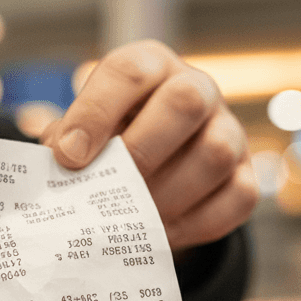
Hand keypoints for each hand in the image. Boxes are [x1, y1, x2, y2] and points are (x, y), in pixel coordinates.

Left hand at [41, 40, 255, 251]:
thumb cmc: (113, 140)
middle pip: (186, 102)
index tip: (67, 155)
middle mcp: (198, 88)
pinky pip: (237, 198)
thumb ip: (68, 144)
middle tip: (108, 189)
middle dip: (141, 150)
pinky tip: (159, 235)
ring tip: (131, 221)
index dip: (96, 112)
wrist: (160, 160)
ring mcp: (229, 130)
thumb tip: (54, 177)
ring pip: (216, 154)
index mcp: (151, 66)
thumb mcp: (85, 130)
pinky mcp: (246, 174)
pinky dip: (196, 223)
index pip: (129, 72)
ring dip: (168, 194)